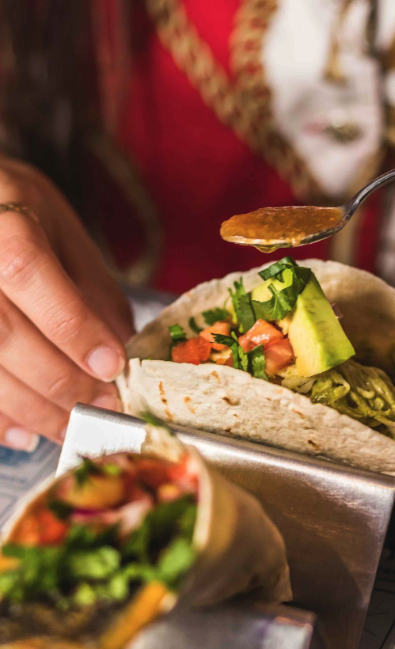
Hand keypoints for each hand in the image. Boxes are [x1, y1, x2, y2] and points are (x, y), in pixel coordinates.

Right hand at [0, 157, 132, 449]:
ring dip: (27, 408)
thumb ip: (92, 287)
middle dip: (58, 380)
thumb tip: (122, 349)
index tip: (111, 366)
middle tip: (103, 409)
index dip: (70, 325)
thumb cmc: (15, 213)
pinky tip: (22, 434)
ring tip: (70, 429)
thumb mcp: (62, 231)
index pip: (26, 271)